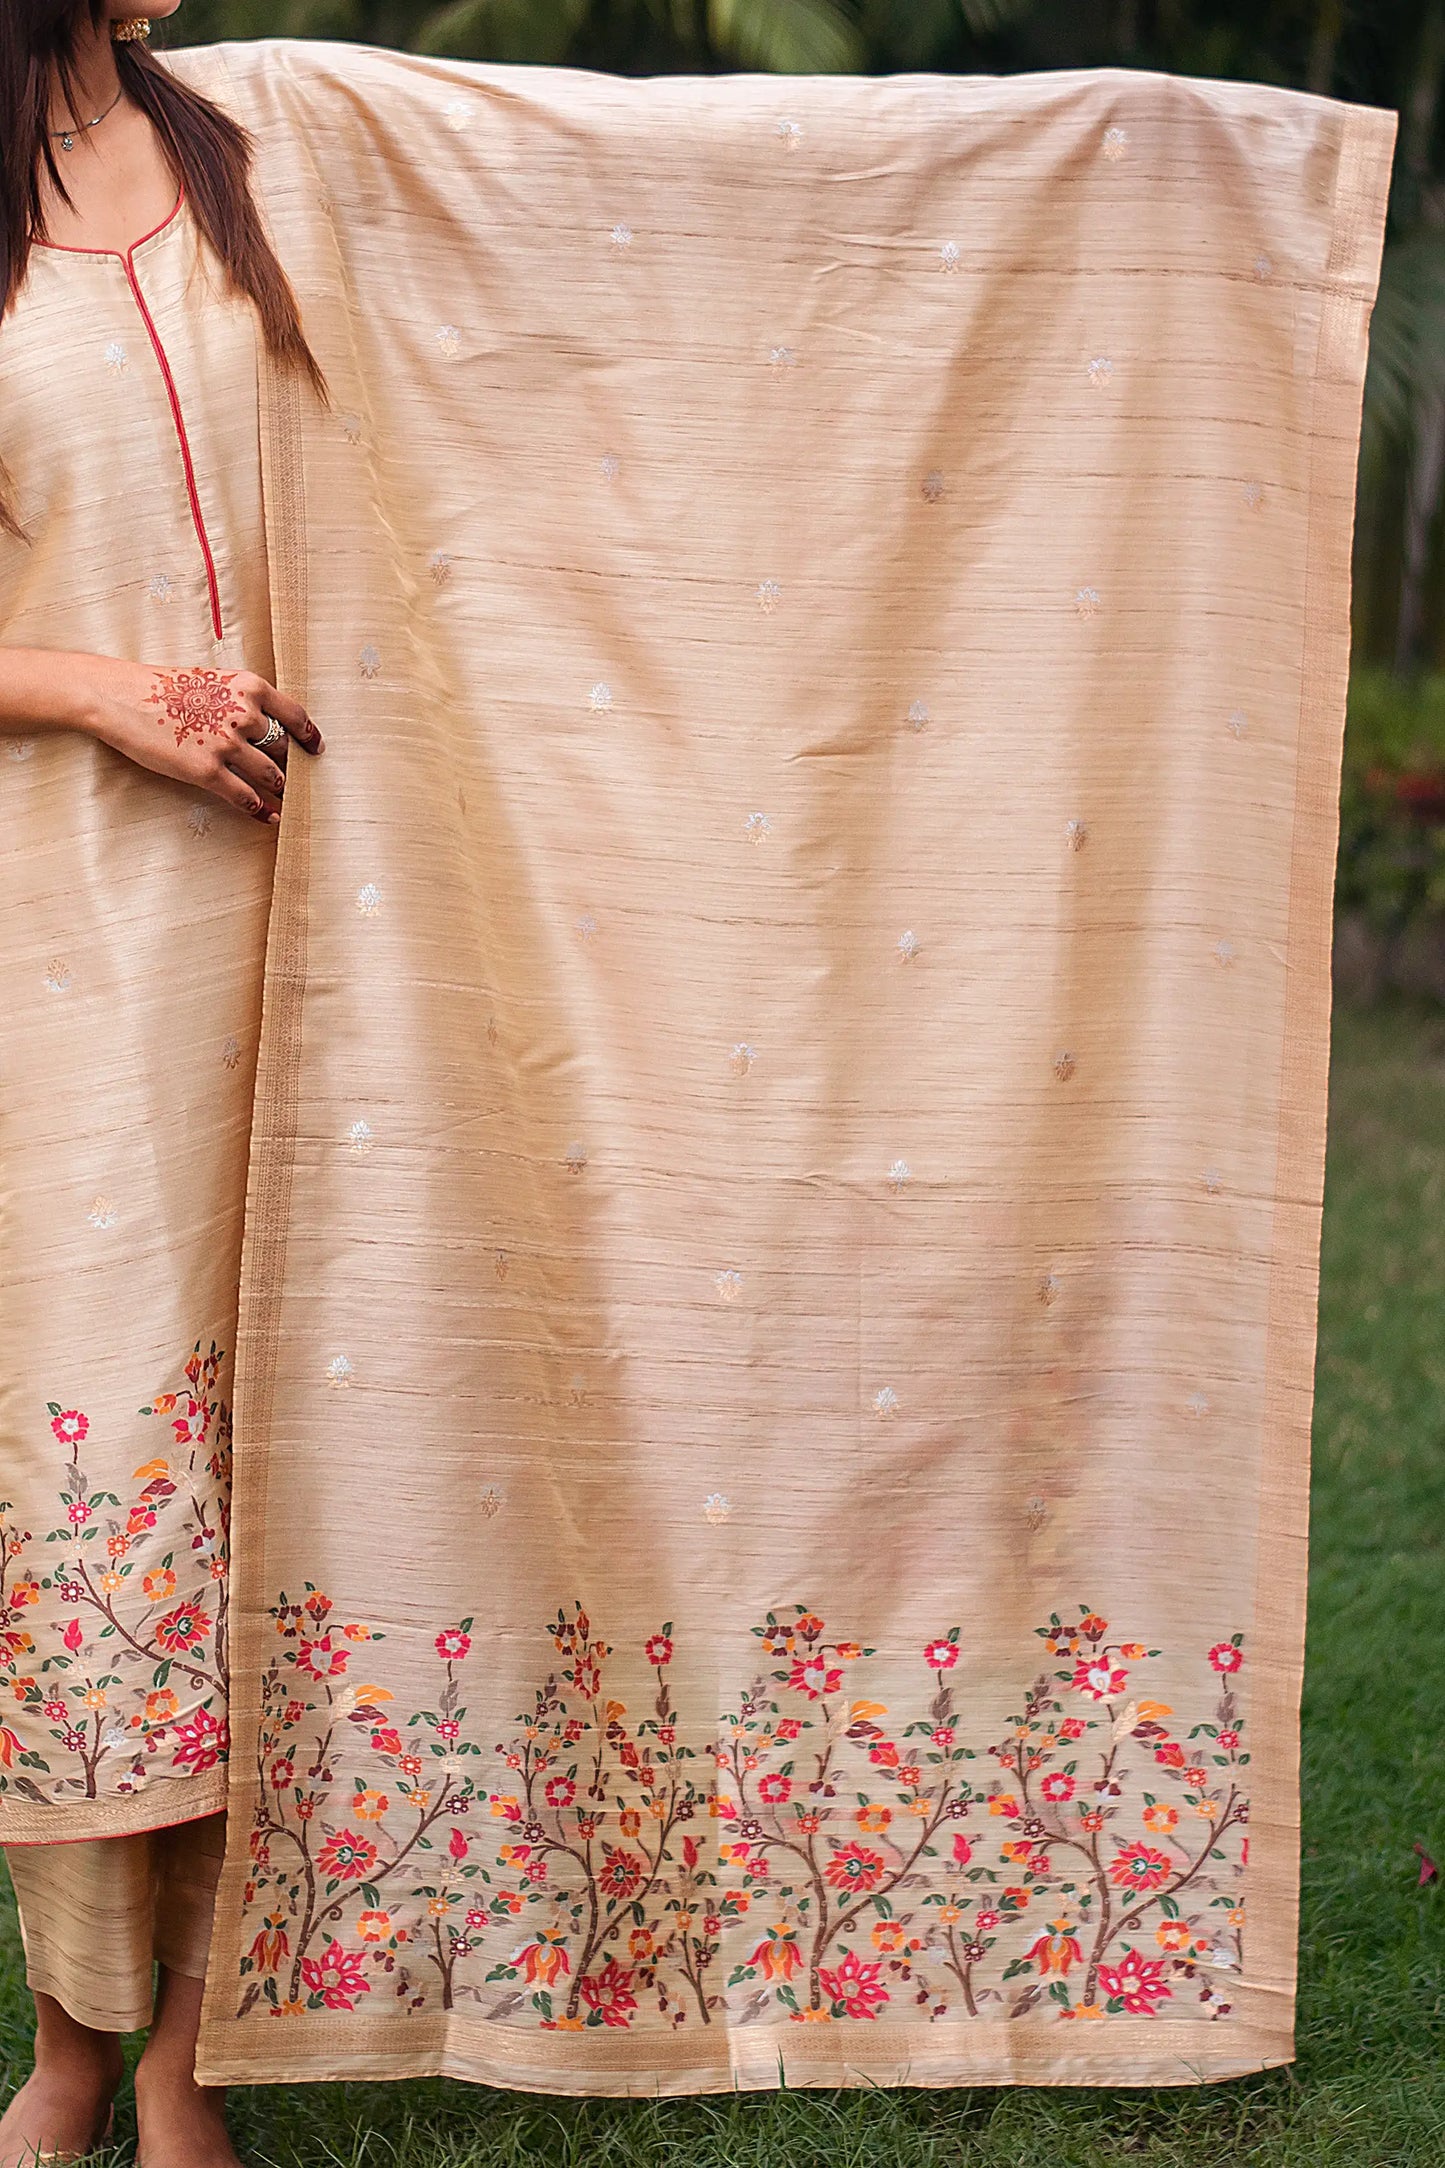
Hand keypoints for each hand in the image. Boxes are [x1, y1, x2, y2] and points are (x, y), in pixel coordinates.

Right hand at [79, 654, 322, 823]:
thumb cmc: (163, 688)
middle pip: (284, 749)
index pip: (295, 715)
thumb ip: (241, 701)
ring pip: (271, 775)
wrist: (122, 697)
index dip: (309, 736)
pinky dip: (260, 809)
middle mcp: (243, 714)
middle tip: (294, 780)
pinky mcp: (207, 771)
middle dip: (291, 766)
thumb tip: (265, 729)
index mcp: (248, 687)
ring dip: (280, 791)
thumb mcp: (211, 680)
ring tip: (284, 800)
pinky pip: (246, 797)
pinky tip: (267, 816)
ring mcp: (226, 744)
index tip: (316, 749)